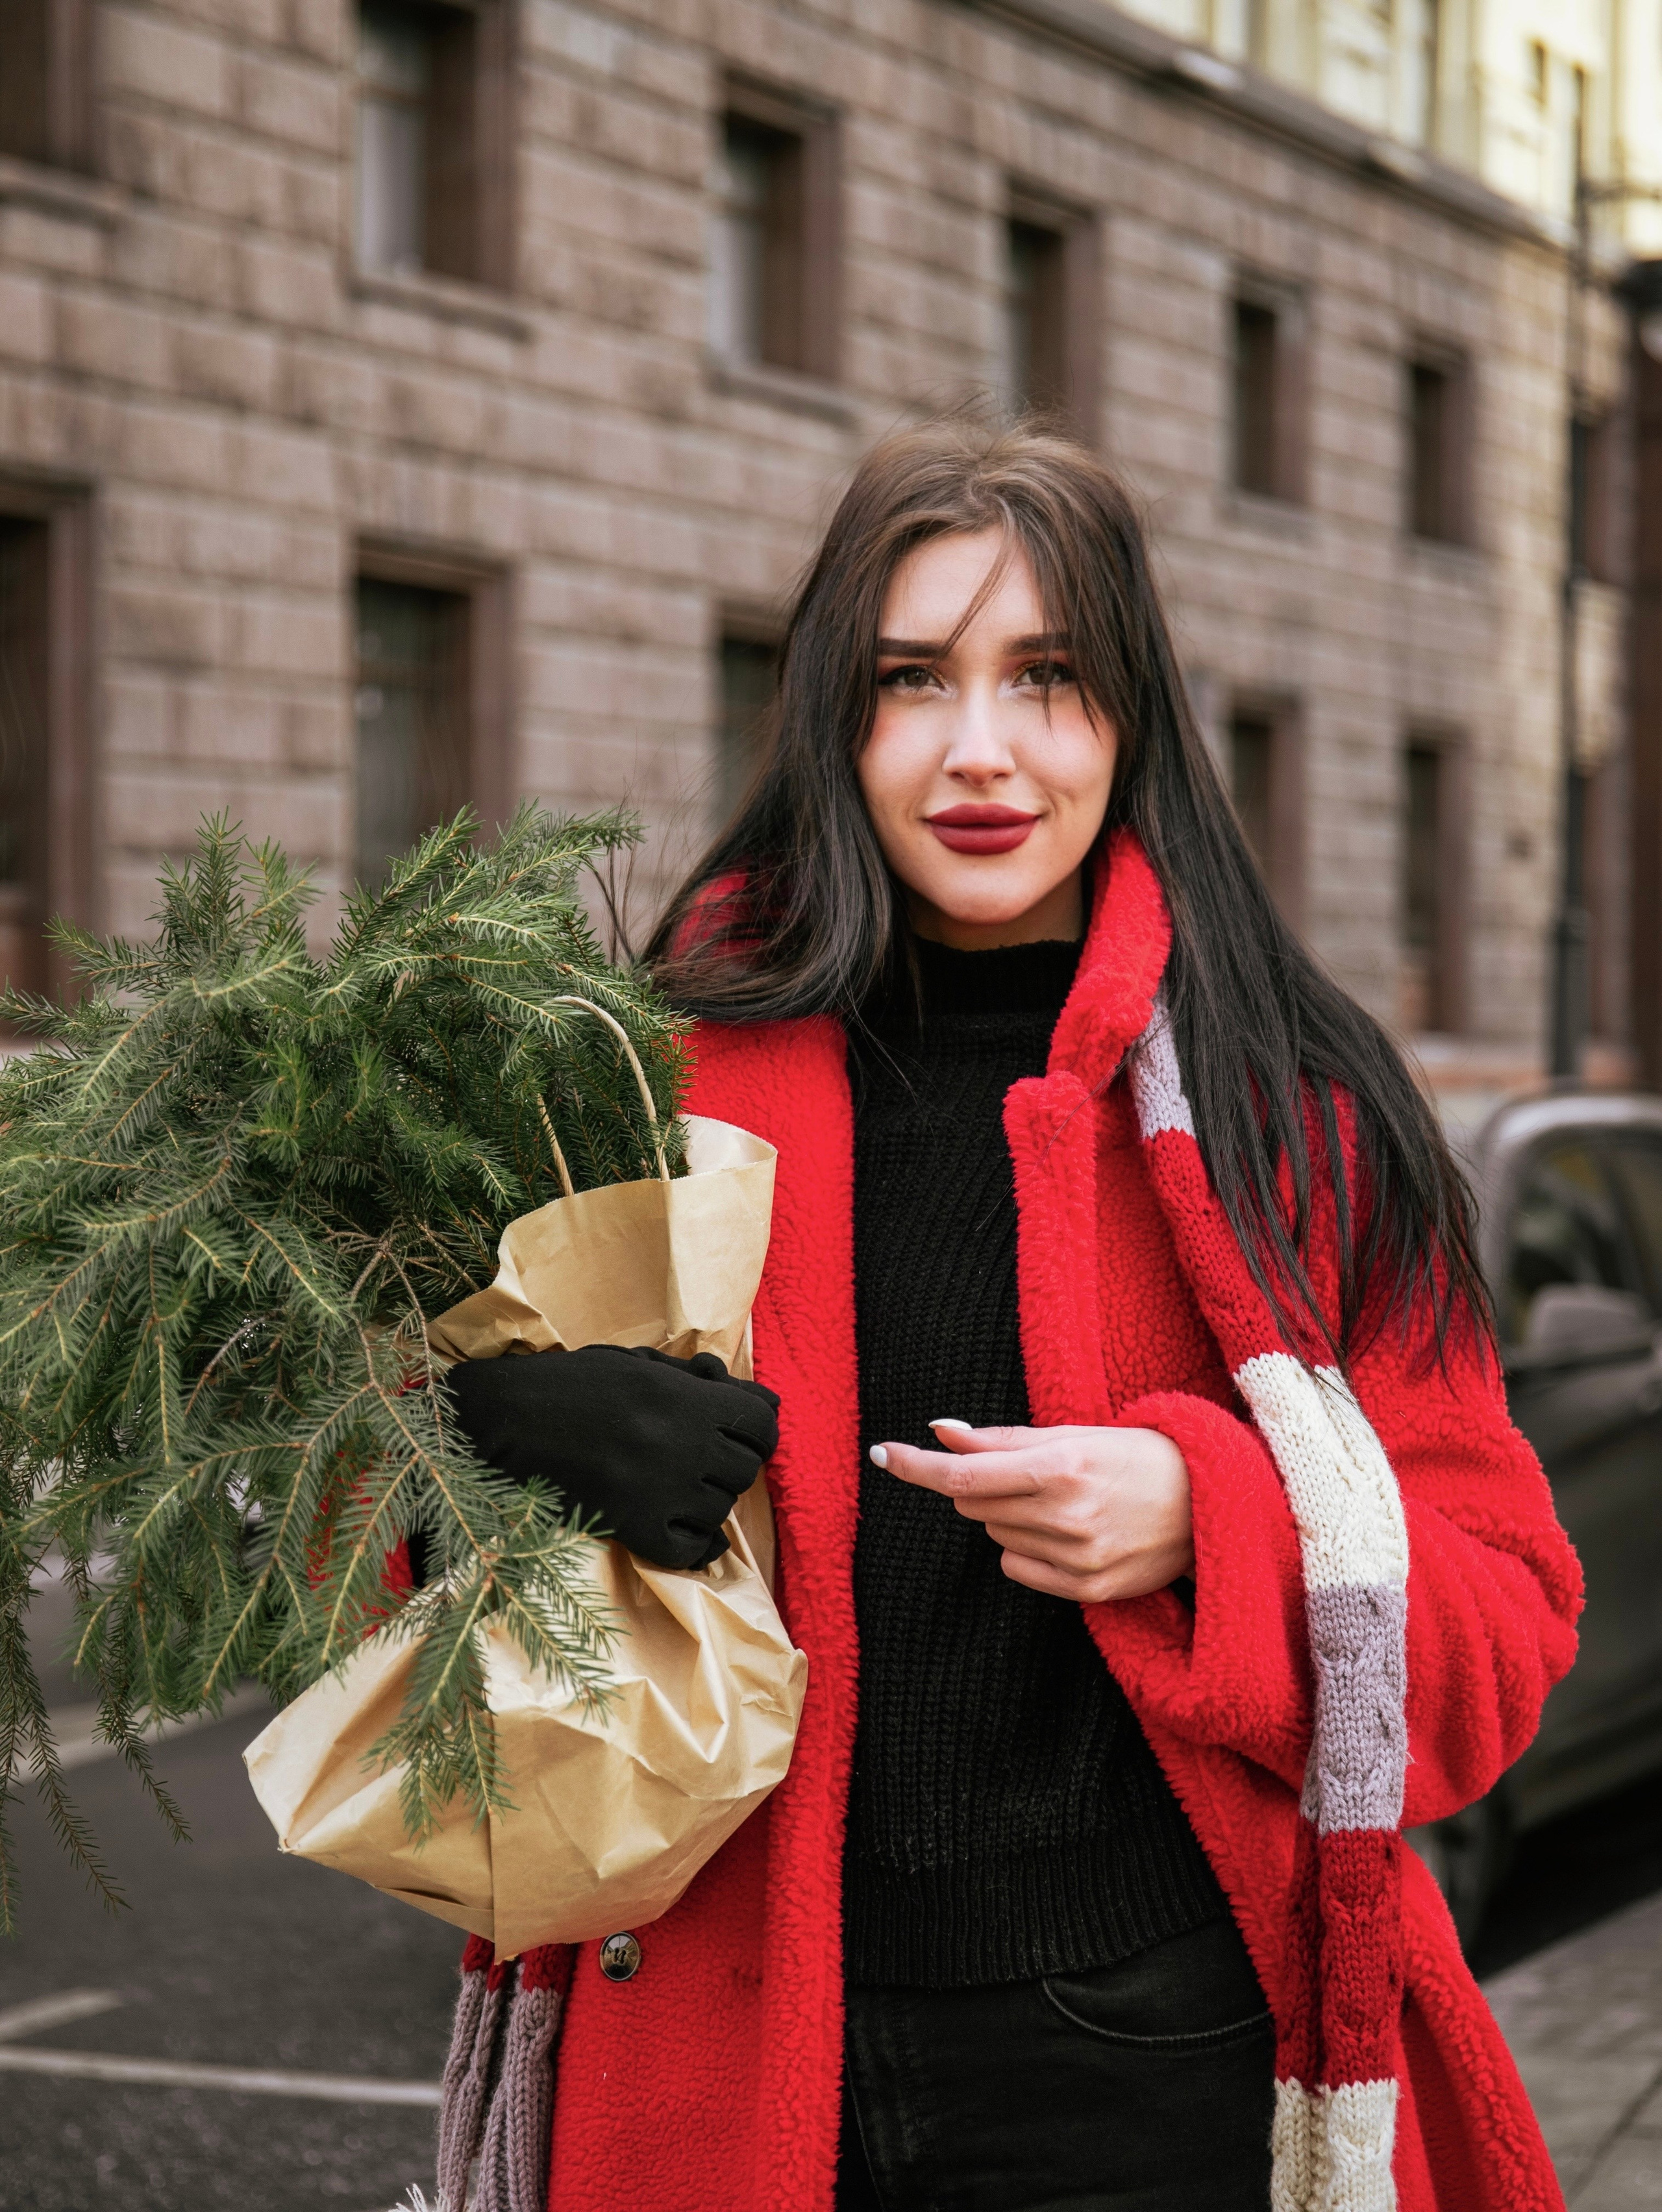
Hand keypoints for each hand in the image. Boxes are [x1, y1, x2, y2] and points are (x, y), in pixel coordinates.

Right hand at [445, 1344, 779, 1570]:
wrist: (507, 1420)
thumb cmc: (574, 1383)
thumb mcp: (644, 1364)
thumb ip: (708, 1383)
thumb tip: (773, 1405)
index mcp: (687, 1397)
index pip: (763, 1425)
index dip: (755, 1432)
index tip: (735, 1436)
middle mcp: (683, 1443)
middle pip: (746, 1470)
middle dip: (728, 1466)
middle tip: (696, 1461)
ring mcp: (661, 1489)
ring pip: (721, 1511)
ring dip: (705, 1503)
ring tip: (671, 1487)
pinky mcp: (633, 1527)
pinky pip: (690, 1551)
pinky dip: (689, 1544)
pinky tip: (669, 1525)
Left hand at [871, 1421, 1192, 1602]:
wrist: (1207, 1503)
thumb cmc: (1137, 1456)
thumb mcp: (1073, 1433)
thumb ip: (1001, 1438)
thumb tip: (941, 1432)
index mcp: (1060, 1467)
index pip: (962, 1475)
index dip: (915, 1466)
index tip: (882, 1454)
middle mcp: (1066, 1515)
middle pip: (973, 1505)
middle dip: (983, 1484)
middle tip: (1026, 1472)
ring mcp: (1077, 1558)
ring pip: (995, 1536)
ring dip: (1010, 1515)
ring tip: (1062, 1502)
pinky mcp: (1087, 1591)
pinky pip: (1018, 1570)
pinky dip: (1028, 1549)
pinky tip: (1067, 1533)